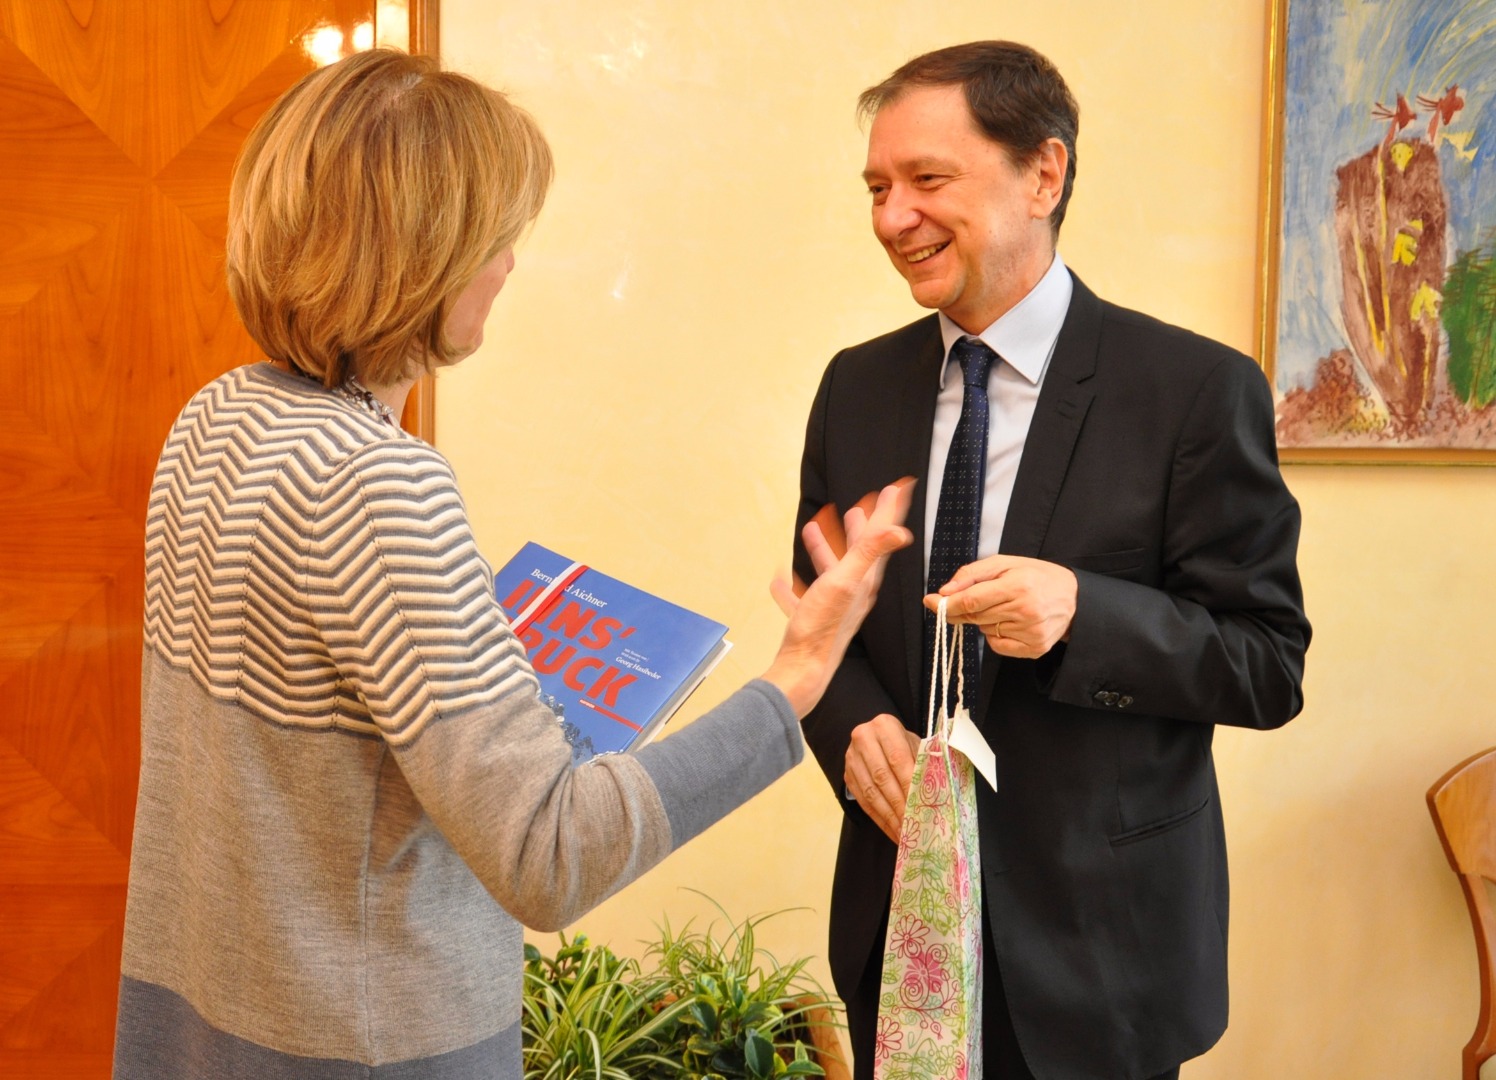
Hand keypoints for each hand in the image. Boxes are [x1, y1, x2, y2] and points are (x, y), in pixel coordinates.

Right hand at [764, 480, 913, 716]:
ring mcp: (833, 605)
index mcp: (864, 579)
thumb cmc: (823, 625)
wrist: (802, 668)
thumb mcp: (846, 581)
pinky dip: (794, 585)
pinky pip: (804, 595)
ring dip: (825, 548)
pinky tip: (781, 580)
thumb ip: (869, 553)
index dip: (888, 511)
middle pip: (859, 552)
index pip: (880, 537)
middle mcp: (853, 591)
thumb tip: (899, 531)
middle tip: (862, 507)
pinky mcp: (814, 618)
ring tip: (814, 530)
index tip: (897, 488)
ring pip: (831, 570)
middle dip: (861, 527)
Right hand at [844, 713, 920, 842]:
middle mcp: (863, 738)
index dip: (909, 783)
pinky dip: (879, 819)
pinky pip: (863, 802)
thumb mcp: (916, 745)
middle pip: (882, 777)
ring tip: (904, 834)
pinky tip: (893, 830)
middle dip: (899, 804)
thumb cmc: (904, 743)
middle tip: (913, 825)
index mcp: (884, 726)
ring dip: (889, 816)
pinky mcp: (847, 776)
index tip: (920, 805)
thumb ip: (924, 763)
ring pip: (871, 792)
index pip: (898, 758)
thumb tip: (937, 795)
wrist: (877, 738)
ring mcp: (852, 758)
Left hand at [927, 554, 1076, 658]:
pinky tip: (1010, 622)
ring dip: (984, 619)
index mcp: (1018, 586)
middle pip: (974, 616)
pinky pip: (997, 645)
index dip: (945, 603)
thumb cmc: (1036, 576)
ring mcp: (1031, 633)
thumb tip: (945, 591)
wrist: (1074, 599)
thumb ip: (972, 574)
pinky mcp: (1034, 649)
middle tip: (969, 600)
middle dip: (962, 609)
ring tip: (1005, 606)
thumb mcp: (1006, 563)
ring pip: (984, 630)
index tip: (930, 601)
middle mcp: (1025, 611)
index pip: (971, 600)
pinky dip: (995, 635)